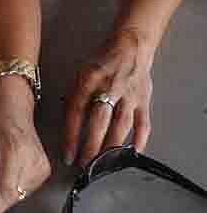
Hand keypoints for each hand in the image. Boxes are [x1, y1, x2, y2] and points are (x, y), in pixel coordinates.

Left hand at [0, 76, 49, 212]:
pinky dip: (9, 191)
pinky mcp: (43, 172)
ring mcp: (40, 167)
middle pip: (9, 198)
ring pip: (17, 197)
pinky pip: (23, 191)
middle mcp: (31, 160)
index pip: (3, 191)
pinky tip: (1, 178)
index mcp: (14, 150)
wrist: (16, 104)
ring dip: (0, 198)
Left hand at [63, 27, 153, 166]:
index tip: (67, 155)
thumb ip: (75, 97)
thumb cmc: (103, 63)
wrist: (130, 46)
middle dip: (91, 147)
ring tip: (104, 165)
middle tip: (84, 166)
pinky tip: (132, 154)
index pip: (77, 112)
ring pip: (121, 125)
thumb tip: (67, 125)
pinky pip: (143, 123)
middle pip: (99, 121)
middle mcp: (110, 87)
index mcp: (90, 79)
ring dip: (111, 147)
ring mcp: (129, 95)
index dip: (71, 136)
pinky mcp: (144, 100)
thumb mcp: (81, 73)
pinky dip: (139, 140)